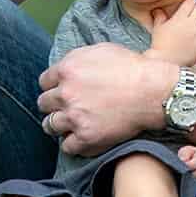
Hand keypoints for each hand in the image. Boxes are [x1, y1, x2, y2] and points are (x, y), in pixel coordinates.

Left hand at [37, 42, 166, 156]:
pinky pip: (67, 146)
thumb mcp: (101, 50)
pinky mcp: (85, 137)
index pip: (44, 82)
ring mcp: (74, 117)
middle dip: (54, 105)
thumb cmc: (132, 68)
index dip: (53, 86)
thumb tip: (68, 67)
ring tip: (70, 124)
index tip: (61, 90)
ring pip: (50, 126)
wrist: (152, 91)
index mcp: (67, 69)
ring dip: (58, 125)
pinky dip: (73, 143)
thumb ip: (78, 59)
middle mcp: (66, 93)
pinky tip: (81, 137)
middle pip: (44, 104)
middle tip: (66, 107)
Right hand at [147, 0, 195, 65]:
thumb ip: (159, 16)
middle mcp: (192, 24)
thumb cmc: (160, 45)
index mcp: (180, 18)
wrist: (166, 63)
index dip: (190, 3)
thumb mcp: (158, 28)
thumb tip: (158, 10)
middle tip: (194, 16)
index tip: (188, 7)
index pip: (191, 2)